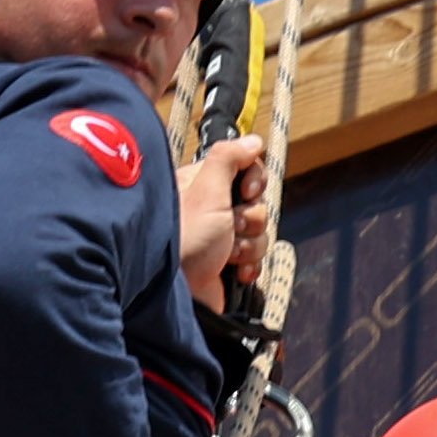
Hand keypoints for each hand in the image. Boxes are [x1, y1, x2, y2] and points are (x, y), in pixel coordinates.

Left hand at [175, 133, 266, 303]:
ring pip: (260, 231)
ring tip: (226, 256)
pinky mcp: (228, 263)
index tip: (246, 192)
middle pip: (257, 201)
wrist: (176, 296)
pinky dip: (250, 266)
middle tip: (229, 228)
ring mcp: (220, 236)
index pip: (246, 167)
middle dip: (249, 219)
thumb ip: (228, 158)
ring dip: (248, 246)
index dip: (254, 180)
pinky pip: (257, 257)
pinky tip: (236, 272)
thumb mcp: (205, 191)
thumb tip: (252, 140)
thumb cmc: (183, 241)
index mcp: (202, 183)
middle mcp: (211, 207)